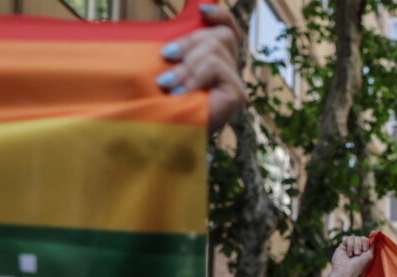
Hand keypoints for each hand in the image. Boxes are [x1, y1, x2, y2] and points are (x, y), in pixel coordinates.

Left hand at [157, 5, 246, 133]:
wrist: (162, 143)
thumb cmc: (160, 109)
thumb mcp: (165, 71)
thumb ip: (174, 52)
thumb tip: (179, 26)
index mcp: (214, 65)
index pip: (229, 31)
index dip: (220, 16)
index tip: (202, 10)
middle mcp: (229, 74)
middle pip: (220, 37)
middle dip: (190, 43)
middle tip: (165, 56)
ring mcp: (235, 85)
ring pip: (215, 50)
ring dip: (186, 66)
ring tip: (167, 84)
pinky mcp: (237, 96)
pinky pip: (216, 67)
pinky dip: (195, 77)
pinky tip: (180, 93)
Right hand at [330, 235, 374, 276]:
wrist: (346, 270)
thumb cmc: (359, 265)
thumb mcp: (370, 255)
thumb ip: (373, 245)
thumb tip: (375, 233)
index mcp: (365, 252)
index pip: (368, 241)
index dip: (369, 240)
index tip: (372, 236)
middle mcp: (358, 249)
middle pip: (363, 238)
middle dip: (362, 245)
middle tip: (359, 254)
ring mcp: (350, 247)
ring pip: (356, 237)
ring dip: (356, 246)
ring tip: (354, 255)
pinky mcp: (343, 245)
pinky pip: (349, 238)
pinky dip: (350, 245)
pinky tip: (348, 253)